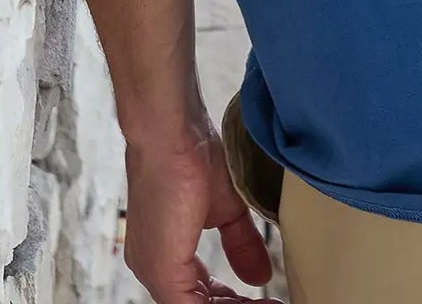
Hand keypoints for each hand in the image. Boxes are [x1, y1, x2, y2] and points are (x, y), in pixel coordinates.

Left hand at [123, 119, 273, 302]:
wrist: (172, 135)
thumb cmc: (190, 155)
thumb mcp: (225, 209)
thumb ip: (239, 244)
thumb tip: (261, 275)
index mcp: (163, 252)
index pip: (197, 292)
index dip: (230, 299)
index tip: (261, 298)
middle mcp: (152, 268)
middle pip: (197, 303)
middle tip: (269, 303)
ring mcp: (155, 272)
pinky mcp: (164, 273)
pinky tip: (258, 302)